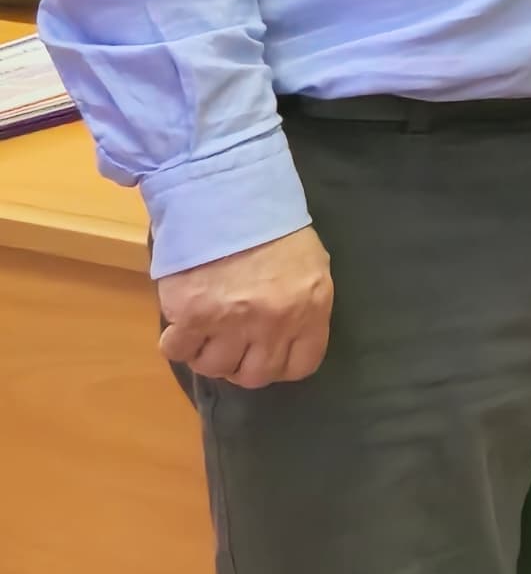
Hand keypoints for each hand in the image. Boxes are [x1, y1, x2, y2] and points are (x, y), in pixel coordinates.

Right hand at [154, 225, 332, 388]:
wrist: (228, 198)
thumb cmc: (272, 228)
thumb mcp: (310, 265)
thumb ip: (304, 305)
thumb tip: (288, 336)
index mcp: (310, 309)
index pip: (300, 365)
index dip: (280, 364)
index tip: (266, 353)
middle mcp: (274, 323)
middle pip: (255, 375)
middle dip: (242, 365)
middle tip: (231, 346)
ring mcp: (232, 322)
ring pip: (215, 368)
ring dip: (208, 356)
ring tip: (206, 334)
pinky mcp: (192, 316)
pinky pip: (178, 351)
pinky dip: (177, 344)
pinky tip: (182, 328)